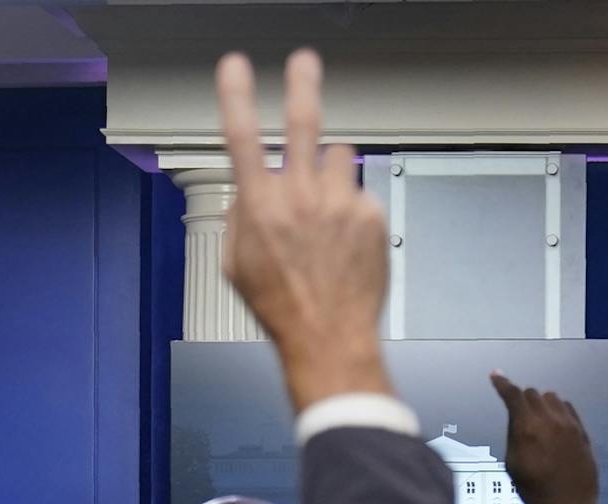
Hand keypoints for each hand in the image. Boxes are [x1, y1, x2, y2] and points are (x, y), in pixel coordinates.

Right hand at [215, 50, 392, 411]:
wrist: (330, 337)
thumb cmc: (282, 307)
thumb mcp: (236, 264)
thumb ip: (240, 216)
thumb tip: (249, 189)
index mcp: (260, 205)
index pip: (240, 135)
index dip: (235, 95)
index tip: (235, 66)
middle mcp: (301, 197)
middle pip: (303, 123)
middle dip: (303, 85)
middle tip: (305, 62)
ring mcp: (340, 205)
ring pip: (340, 158)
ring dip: (333, 172)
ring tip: (329, 209)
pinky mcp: (371, 217)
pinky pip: (361, 194)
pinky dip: (353, 209)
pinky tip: (347, 241)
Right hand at [490, 373, 604, 503]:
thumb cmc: (536, 489)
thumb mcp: (513, 464)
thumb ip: (513, 435)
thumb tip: (516, 418)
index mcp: (527, 428)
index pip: (513, 396)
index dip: (502, 384)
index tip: (496, 376)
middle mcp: (549, 420)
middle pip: (532, 393)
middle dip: (522, 400)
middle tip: (521, 416)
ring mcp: (569, 424)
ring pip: (552, 397)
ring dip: (542, 404)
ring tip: (540, 422)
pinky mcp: (582, 431)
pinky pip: (568, 408)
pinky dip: (558, 411)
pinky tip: (555, 425)